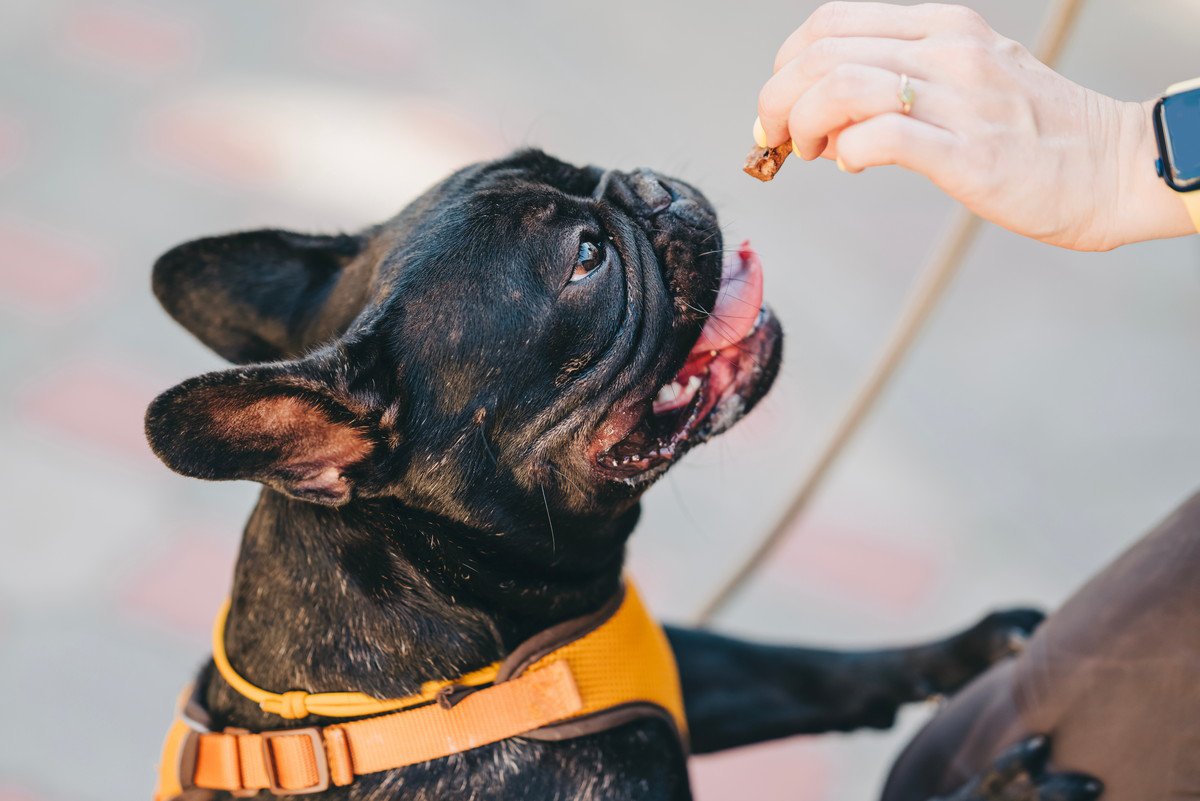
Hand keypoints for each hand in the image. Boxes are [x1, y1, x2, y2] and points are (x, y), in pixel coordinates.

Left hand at [753, 2, 1194, 250]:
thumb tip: (825, 120)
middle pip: (821, 54)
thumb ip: (900, 83)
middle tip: (776, 138)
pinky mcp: (968, 152)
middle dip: (776, 100)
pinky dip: (846, 153)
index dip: (786, 64)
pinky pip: (880, 137)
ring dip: (802, 126)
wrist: (1112, 168)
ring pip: (839, 88)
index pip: (831, 22)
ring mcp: (959, 98)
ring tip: (812, 152)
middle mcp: (948, 50)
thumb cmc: (1032, 134)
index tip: (781, 106)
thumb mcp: (968, 78)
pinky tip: (852, 165)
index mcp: (943, 26)